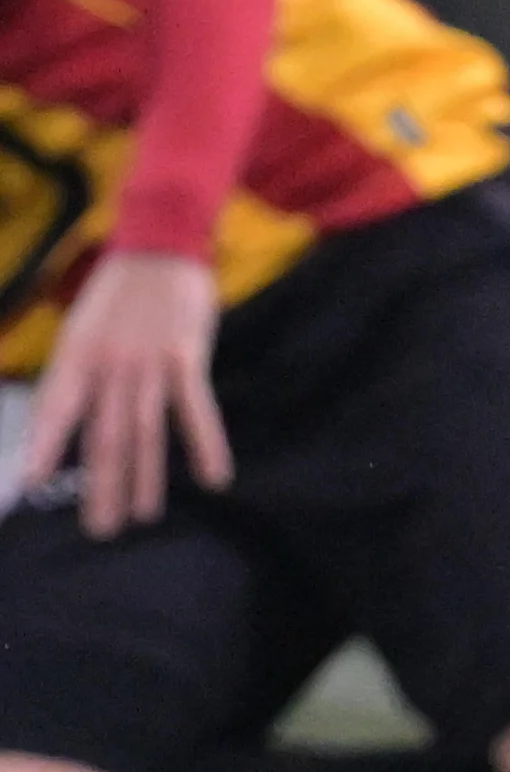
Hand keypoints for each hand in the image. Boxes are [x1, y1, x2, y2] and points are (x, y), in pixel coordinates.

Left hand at [24, 251, 230, 537]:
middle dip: (102, 486)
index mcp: (77, 356)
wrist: (160, 241)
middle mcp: (110, 363)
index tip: (34, 485)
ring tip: (144, 516)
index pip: (57, 409)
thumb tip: (56, 428)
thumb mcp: (79, 328)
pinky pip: (196, 408)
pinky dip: (206, 444)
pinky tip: (214, 476)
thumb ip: (72, 376)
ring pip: (146, 430)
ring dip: (146, 477)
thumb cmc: (117, 292)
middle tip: (101, 530)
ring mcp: (149, 362)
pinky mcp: (186, 356)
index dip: (46, 447)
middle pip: (105, 434)